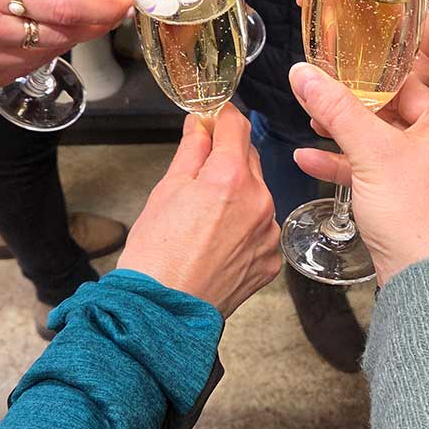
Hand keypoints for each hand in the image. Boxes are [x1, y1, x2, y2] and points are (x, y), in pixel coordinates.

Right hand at [0, 0, 129, 95]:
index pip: (64, 7)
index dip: (102, 8)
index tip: (124, 3)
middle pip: (63, 36)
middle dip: (92, 24)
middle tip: (110, 11)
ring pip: (46, 55)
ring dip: (66, 40)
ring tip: (73, 22)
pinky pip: (21, 70)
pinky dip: (35, 54)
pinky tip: (31, 39)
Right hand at [120, 105, 280, 315]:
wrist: (163, 310)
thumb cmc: (157, 255)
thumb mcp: (166, 190)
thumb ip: (191, 151)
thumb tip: (200, 125)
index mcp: (230, 177)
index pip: (236, 126)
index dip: (222, 117)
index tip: (213, 118)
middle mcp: (259, 201)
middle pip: (249, 160)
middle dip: (227, 160)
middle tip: (200, 174)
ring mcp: (269, 233)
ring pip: (257, 196)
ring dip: (238, 197)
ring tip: (205, 220)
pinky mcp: (272, 259)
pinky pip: (262, 230)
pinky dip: (246, 229)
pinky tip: (219, 243)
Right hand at [289, 20, 428, 285]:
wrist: (427, 281)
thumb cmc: (418, 214)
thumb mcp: (372, 152)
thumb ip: (336, 108)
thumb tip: (302, 71)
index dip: (425, 25)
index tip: (390, 14)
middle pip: (412, 83)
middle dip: (370, 74)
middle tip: (336, 54)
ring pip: (388, 122)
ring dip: (351, 115)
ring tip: (311, 104)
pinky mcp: (410, 185)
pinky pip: (375, 158)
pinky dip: (346, 154)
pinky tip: (308, 154)